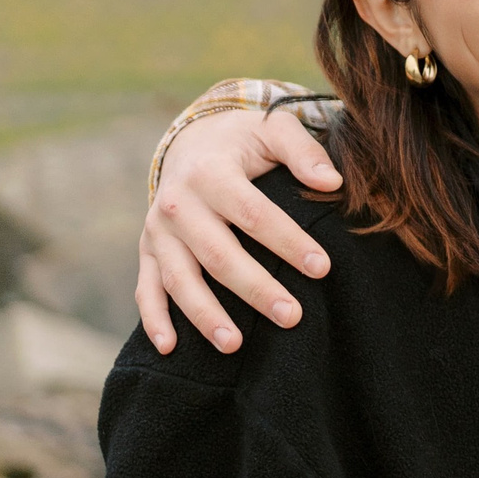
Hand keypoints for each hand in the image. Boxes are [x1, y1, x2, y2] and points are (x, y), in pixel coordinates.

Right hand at [136, 108, 342, 355]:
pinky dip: (153, 319)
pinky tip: (170, 347)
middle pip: (218, 254)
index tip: (322, 267)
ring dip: (205, 315)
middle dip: (255, 289)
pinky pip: (146, 289)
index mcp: (210, 173)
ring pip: (179, 279)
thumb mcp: (273, 130)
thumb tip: (332, 182)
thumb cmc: (243, 142)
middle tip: (292, 316)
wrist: (191, 143)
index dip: (288, 242)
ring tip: (235, 345)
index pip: (253, 214)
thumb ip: (303, 151)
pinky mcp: (148, 252)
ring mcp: (158, 232)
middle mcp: (177, 204)